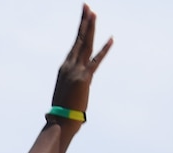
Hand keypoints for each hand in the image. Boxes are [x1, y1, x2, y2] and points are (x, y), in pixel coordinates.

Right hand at [51, 4, 112, 119]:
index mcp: (64, 67)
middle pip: (79, 39)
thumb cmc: (62, 110)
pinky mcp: (85, 78)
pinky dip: (104, 50)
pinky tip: (112, 39)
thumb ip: (71, 83)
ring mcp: (76, 71)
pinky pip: (96, 61)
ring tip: (94, 14)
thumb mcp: (66, 91)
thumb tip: (75, 85)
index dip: (80, 28)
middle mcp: (69, 65)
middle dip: (84, 22)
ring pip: (85, 45)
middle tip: (87, 6)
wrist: (60, 120)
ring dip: (90, 29)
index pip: (75, 43)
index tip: (84, 14)